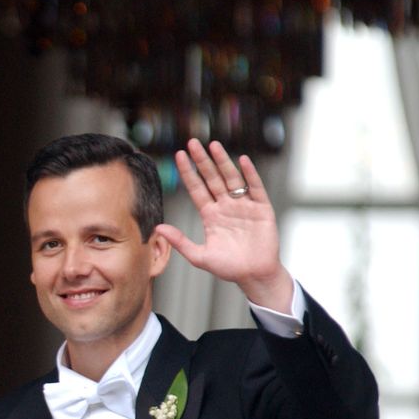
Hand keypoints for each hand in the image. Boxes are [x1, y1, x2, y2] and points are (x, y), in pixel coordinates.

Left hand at [155, 139, 292, 310]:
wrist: (254, 275)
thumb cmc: (228, 267)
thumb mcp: (199, 256)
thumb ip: (180, 241)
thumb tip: (157, 228)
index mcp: (211, 215)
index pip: (197, 189)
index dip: (188, 173)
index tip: (179, 156)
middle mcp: (226, 206)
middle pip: (212, 178)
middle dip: (202, 161)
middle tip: (192, 143)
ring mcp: (244, 206)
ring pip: (231, 178)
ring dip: (222, 162)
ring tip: (213, 145)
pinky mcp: (262, 209)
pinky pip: (255, 188)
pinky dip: (250, 174)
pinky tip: (242, 161)